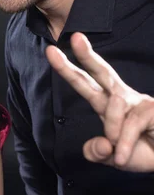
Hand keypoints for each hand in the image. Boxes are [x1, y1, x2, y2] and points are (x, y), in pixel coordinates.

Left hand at [46, 32, 153, 171]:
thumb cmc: (142, 154)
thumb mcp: (112, 158)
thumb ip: (97, 152)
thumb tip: (100, 145)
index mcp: (107, 104)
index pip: (85, 83)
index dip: (68, 68)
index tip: (51, 51)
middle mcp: (122, 98)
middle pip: (102, 72)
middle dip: (87, 55)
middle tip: (75, 37)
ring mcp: (139, 101)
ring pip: (113, 106)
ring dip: (112, 132)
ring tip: (119, 152)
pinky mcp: (153, 109)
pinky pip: (129, 125)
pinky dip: (123, 145)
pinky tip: (125, 156)